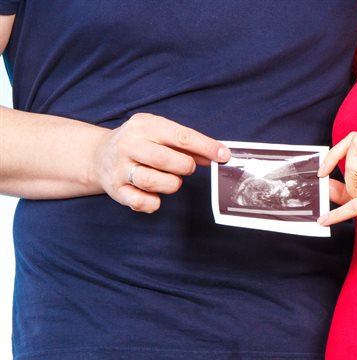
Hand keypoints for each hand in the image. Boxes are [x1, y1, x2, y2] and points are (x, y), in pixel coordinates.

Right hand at [93, 113, 229, 212]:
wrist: (98, 154)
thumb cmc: (140, 143)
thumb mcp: (161, 134)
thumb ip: (189, 145)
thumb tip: (218, 156)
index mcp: (145, 126)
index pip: (181, 136)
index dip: (206, 147)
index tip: (224, 156)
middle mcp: (129, 144)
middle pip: (165, 159)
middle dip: (185, 167)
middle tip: (188, 168)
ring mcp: (119, 167)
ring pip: (152, 181)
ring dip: (171, 184)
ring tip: (172, 180)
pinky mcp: (116, 189)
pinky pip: (140, 202)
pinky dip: (153, 203)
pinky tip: (156, 197)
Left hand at [317, 132, 356, 255]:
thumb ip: (347, 191)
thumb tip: (325, 184)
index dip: (338, 149)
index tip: (326, 168)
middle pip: (356, 142)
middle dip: (341, 162)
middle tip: (345, 185)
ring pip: (354, 165)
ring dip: (350, 186)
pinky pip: (354, 202)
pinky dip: (337, 214)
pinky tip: (327, 220)